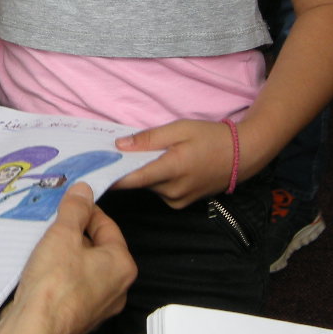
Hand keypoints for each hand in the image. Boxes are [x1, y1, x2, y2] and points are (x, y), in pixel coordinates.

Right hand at [14, 184, 134, 333]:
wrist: (35, 331)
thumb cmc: (54, 282)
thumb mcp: (63, 234)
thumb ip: (75, 209)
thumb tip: (84, 190)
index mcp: (122, 265)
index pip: (107, 226)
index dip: (86, 211)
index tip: (68, 204)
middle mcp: (118, 289)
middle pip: (97, 249)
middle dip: (75, 235)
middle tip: (52, 227)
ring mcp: (99, 308)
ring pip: (84, 270)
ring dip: (66, 257)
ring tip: (44, 248)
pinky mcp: (79, 321)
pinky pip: (73, 290)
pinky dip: (60, 279)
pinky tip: (42, 274)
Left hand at [113, 118, 235, 207]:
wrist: (242, 156)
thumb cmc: (211, 137)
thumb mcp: (180, 129)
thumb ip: (149, 138)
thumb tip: (120, 146)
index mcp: (172, 169)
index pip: (132, 178)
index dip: (110, 176)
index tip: (90, 172)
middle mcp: (172, 191)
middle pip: (138, 181)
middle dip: (126, 168)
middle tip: (111, 153)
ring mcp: (177, 200)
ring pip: (148, 186)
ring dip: (143, 173)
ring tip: (143, 155)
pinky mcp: (180, 204)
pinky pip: (158, 191)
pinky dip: (155, 179)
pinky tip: (163, 165)